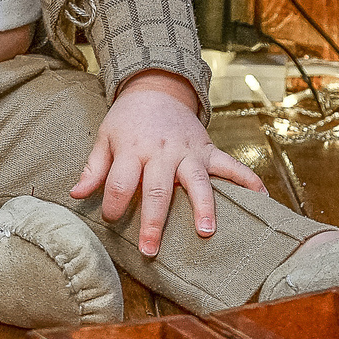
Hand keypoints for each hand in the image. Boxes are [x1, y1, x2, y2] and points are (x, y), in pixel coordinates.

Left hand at [72, 72, 266, 256]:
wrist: (156, 89)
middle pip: (158, 189)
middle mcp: (162, 153)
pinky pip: (232, 166)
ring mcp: (188, 152)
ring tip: (206, 231)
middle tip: (151, 249)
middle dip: (155, 221)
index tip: (110, 218)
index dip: (114, 202)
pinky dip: (248, 181)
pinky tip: (262, 199)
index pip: (121, 181)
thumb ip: (93, 168)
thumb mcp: (105, 137)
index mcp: (133, 150)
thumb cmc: (127, 120)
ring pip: (197, 181)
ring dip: (203, 206)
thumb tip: (76, 195)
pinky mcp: (208, 150)